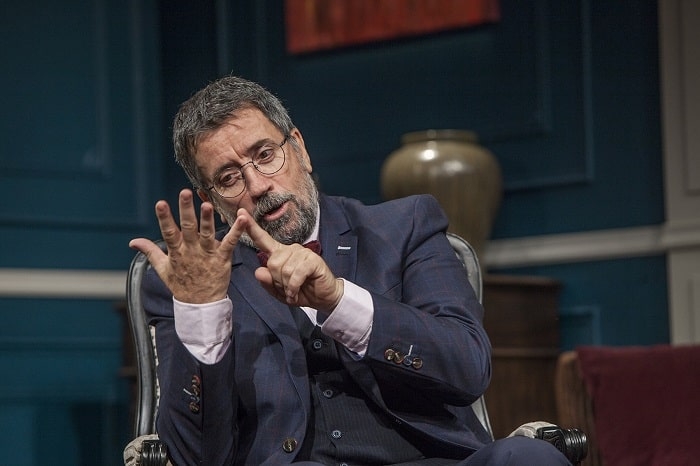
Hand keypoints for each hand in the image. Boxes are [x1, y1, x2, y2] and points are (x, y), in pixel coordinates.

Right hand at [128, 189, 245, 302]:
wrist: (200, 305)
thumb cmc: (182, 285)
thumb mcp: (162, 269)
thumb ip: (150, 252)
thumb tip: (133, 242)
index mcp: (176, 252)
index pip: (168, 232)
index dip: (164, 218)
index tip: (160, 203)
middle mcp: (191, 251)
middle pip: (188, 228)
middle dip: (186, 210)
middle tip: (185, 193)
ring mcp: (207, 254)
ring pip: (207, 233)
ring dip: (207, 219)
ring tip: (207, 205)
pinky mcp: (222, 258)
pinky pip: (230, 243)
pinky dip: (236, 231)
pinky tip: (242, 218)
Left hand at [237, 209, 343, 311]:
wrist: (323, 298)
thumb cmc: (301, 291)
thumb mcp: (279, 291)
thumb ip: (267, 282)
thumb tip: (258, 271)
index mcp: (279, 253)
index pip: (263, 239)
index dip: (251, 227)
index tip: (240, 213)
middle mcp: (290, 249)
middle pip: (272, 263)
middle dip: (277, 281)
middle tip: (287, 289)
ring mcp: (302, 252)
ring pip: (284, 270)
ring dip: (287, 286)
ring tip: (293, 291)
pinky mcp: (312, 259)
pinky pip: (295, 274)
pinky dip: (294, 287)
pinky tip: (297, 292)